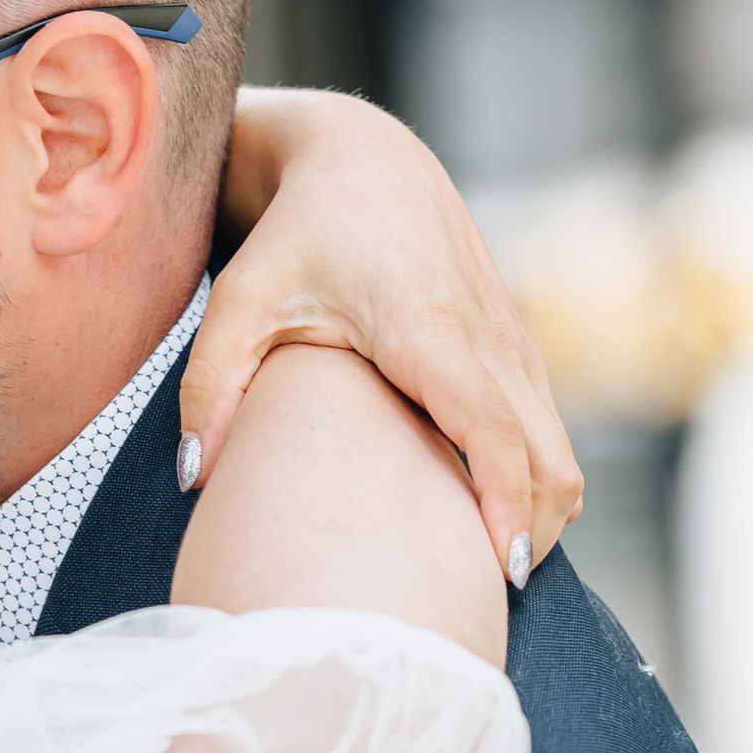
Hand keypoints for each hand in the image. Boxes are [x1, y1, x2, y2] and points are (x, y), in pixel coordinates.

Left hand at [190, 91, 580, 580]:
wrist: (364, 160)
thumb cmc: (297, 233)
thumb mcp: (240, 301)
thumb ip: (211, 388)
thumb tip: (193, 476)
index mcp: (430, 330)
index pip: (495, 436)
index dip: (507, 508)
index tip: (500, 572)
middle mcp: (487, 337)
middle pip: (550, 459)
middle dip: (534, 532)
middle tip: (483, 592)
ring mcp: (512, 339)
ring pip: (560, 447)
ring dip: (540, 510)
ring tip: (486, 568)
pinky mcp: (516, 342)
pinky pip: (548, 427)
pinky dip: (536, 477)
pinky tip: (487, 515)